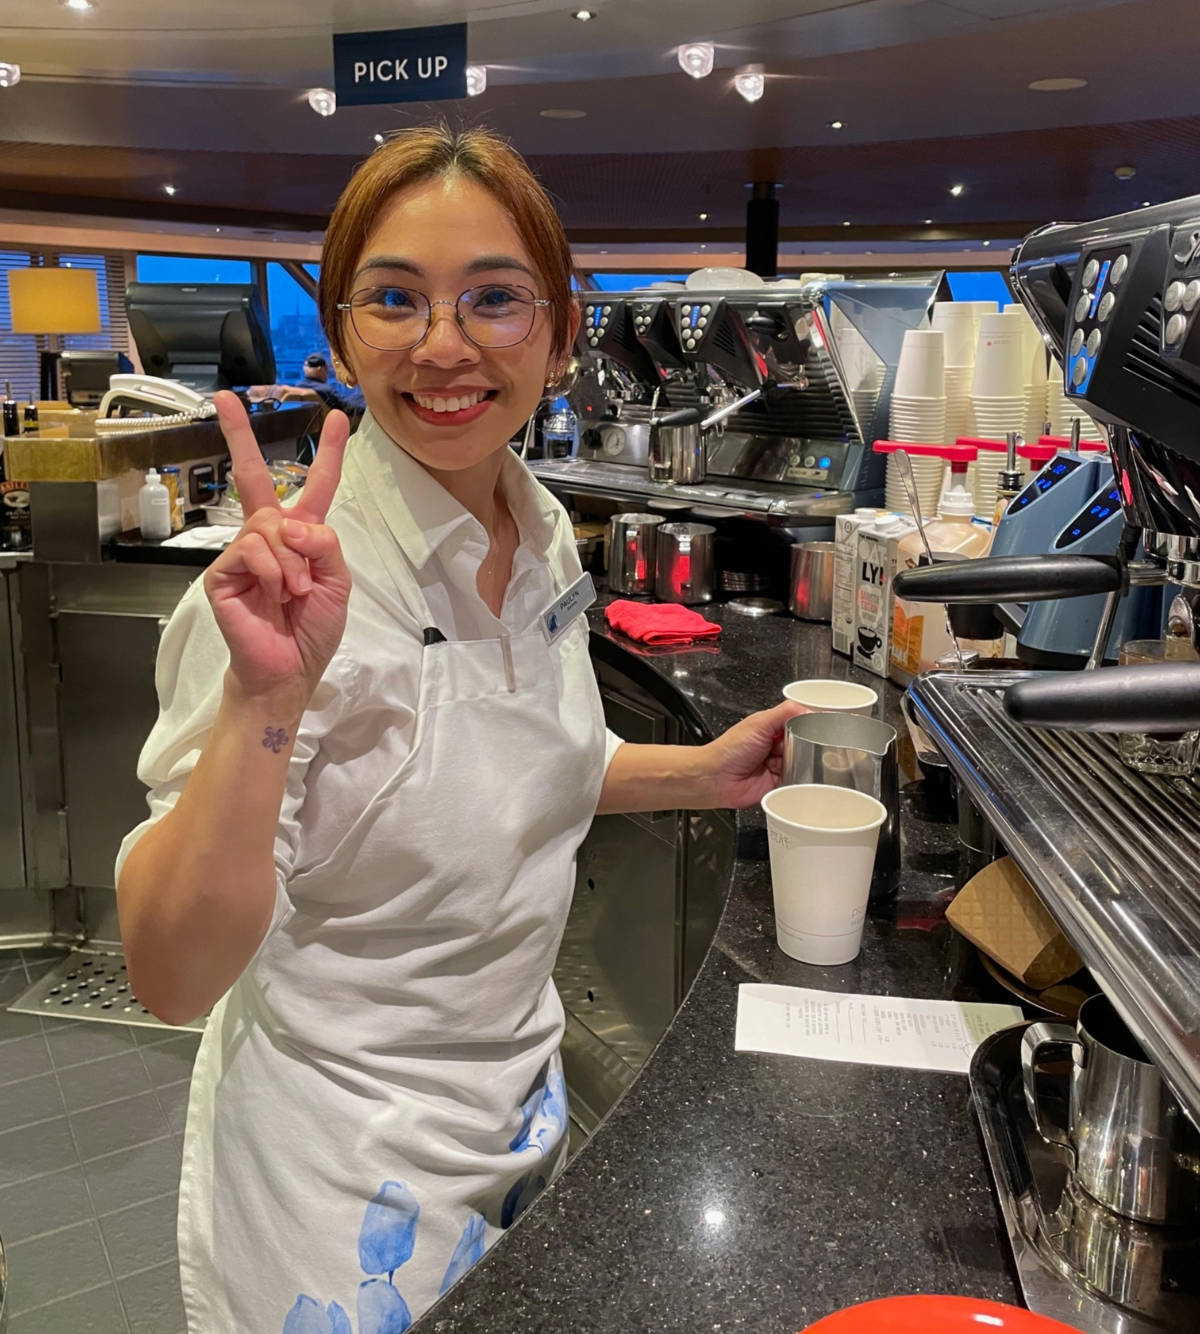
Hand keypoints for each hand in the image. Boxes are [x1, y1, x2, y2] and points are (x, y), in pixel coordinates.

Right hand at [202, 391, 351, 713]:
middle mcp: (268, 536)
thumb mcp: (338, 583)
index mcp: (301, 536)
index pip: (315, 487)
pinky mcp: (222, 572)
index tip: (336, 420)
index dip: (328, 454)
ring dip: (292, 560)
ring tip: (294, 592)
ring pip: (268, 524)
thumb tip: (291, 523)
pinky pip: (252, 550)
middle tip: (224, 398)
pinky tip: (274, 594)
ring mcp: (242, 552)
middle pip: (254, 477)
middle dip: (240, 435)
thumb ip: (326, 544)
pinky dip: (273, 571)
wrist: (289, 670)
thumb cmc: (313, 629)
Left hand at [696, 701, 808, 809]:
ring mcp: (778, 765)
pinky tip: (790, 775)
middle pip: (804, 744)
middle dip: (803, 746)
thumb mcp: (759, 723)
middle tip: (793, 747)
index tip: (814, 727)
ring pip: (803, 764)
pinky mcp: (779, 784)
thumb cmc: (729, 750)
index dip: (807, 725)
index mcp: (772, 727)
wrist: (717, 778)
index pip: (798, 723)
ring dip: (799, 763)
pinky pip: (797, 782)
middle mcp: (776, 746)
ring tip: (784, 762)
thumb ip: (785, 712)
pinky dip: (797, 780)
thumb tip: (807, 709)